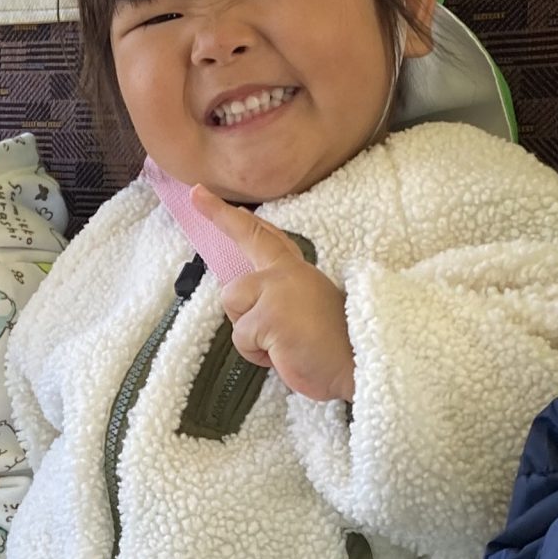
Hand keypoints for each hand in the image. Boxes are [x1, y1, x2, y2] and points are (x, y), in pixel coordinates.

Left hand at [199, 185, 356, 402]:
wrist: (360, 364)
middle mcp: (287, 273)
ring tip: (283, 344)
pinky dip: (257, 353)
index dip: (237, 218)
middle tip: (197, 193)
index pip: (267, 238)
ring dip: (250, 333)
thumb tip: (247, 306)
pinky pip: (241, 337)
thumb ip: (279, 300)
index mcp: (298, 273)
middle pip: (248, 240)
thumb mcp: (305, 314)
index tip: (208, 196)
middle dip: (220, 215)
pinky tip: (285, 353)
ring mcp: (278, 290)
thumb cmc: (334, 348)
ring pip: (233, 304)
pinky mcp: (269, 315)